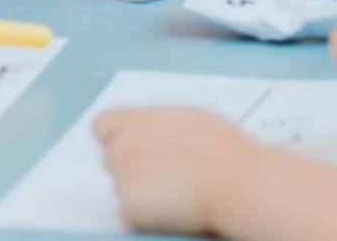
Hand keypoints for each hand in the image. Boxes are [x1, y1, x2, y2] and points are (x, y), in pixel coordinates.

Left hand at [94, 107, 251, 236]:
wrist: (235, 179)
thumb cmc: (223, 149)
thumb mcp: (188, 118)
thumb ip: (159, 124)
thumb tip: (156, 132)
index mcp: (135, 118)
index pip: (101, 126)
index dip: (114, 139)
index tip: (129, 149)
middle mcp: (122, 145)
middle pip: (110, 160)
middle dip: (130, 168)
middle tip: (162, 176)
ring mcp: (123, 177)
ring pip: (122, 189)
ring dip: (140, 192)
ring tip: (176, 192)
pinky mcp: (129, 207)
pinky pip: (130, 216)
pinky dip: (146, 217)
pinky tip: (173, 209)